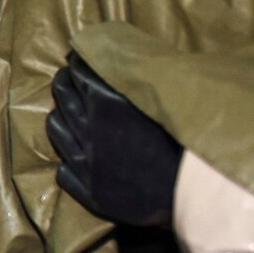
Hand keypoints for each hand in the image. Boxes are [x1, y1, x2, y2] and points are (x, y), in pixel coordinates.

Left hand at [47, 53, 182, 226]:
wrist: (195, 194)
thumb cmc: (191, 142)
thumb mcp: (169, 98)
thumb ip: (143, 79)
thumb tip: (134, 59)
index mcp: (108, 104)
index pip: (80, 73)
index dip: (79, 62)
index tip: (79, 58)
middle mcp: (91, 132)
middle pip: (65, 99)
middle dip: (65, 84)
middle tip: (67, 77)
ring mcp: (88, 165)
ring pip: (58, 132)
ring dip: (60, 117)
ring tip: (63, 111)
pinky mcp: (91, 193)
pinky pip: (65, 172)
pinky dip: (68, 160)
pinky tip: (73, 156)